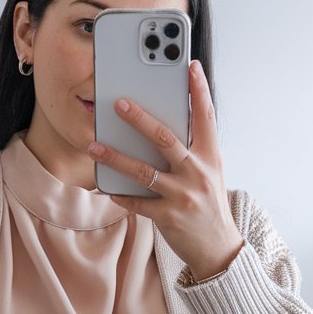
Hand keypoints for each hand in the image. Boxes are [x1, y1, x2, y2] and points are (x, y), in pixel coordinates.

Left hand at [87, 58, 244, 281]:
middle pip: (166, 139)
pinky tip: (107, 188)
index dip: (199, 90)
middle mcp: (198, 172)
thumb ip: (190, 151)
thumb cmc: (207, 204)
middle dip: (140, 119)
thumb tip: (157, 128)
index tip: (191, 66)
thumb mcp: (208, 173)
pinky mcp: (169, 216)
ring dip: (115, 157)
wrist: (218, 248)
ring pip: (143, 171)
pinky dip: (120, 194)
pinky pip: (137, 202)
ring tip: (94, 145)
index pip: (206, 117)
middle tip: (118, 103)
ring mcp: (183, 195)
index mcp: (210, 157)